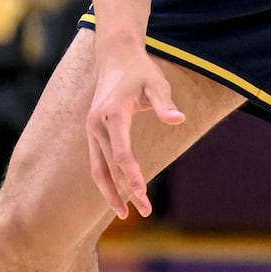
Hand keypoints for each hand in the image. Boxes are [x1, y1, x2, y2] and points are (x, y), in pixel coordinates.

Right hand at [86, 39, 185, 218]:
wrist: (116, 57)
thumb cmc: (141, 71)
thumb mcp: (157, 84)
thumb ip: (165, 103)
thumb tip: (179, 120)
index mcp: (112, 114)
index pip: (121, 152)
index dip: (131, 174)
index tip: (142, 193)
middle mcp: (96, 125)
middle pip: (109, 166)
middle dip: (126, 191)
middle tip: (145, 212)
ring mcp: (92, 130)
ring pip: (98, 169)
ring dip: (112, 193)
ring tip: (128, 215)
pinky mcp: (93, 134)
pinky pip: (98, 163)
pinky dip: (107, 182)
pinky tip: (119, 197)